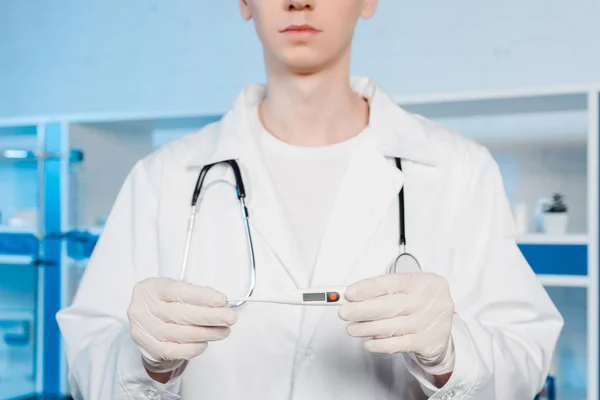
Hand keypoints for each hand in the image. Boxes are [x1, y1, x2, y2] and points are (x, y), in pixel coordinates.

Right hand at [127, 278, 237, 375]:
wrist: (145, 323)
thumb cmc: (165, 303)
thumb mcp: (175, 291)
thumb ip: (195, 296)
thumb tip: (221, 305)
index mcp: (152, 288)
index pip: (179, 291)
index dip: (202, 296)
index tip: (222, 301)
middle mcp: (143, 308)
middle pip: (180, 314)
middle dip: (210, 317)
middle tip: (229, 318)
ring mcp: (143, 330)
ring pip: (179, 334)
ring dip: (206, 333)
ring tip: (223, 331)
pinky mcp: (148, 349)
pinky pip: (174, 351)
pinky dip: (193, 348)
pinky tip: (205, 343)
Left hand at [339, 273, 454, 374]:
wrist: (441, 327)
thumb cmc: (417, 304)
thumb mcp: (406, 290)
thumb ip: (381, 291)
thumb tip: (352, 297)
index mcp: (424, 281)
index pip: (392, 283)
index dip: (368, 289)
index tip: (349, 294)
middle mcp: (431, 300)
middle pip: (391, 306)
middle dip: (362, 310)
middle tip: (344, 313)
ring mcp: (432, 323)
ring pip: (393, 327)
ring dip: (367, 328)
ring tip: (352, 329)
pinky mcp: (429, 343)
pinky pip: (399, 344)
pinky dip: (381, 345)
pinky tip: (369, 343)